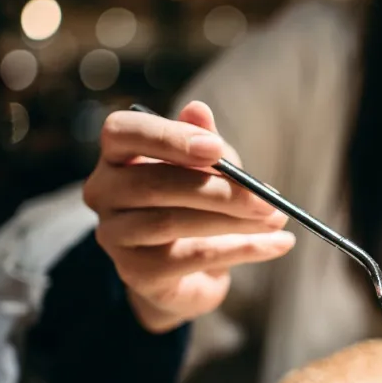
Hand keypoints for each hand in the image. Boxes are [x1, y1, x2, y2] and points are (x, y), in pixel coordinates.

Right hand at [83, 101, 294, 333]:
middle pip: (152, 183)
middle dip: (218, 190)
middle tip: (266, 198)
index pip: (121, 132)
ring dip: (233, 221)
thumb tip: (198, 110)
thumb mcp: (208, 167)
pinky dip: (242, 250)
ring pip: (171, 223)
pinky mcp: (136, 272)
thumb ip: (204, 141)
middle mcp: (103, 192)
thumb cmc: (195, 204)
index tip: (215, 149)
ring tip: (276, 219)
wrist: (190, 271)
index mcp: (117, 155)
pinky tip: (278, 244)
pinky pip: (192, 257)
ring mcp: (115, 236)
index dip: (167, 137)